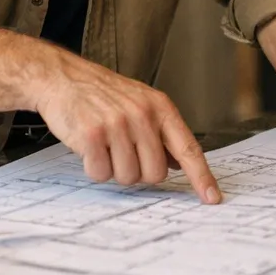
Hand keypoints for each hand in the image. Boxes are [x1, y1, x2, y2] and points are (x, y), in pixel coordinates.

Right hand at [36, 56, 222, 203]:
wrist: (62, 77)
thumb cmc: (102, 93)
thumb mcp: (141, 102)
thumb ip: (161, 131)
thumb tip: (178, 163)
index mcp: (160, 107)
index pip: (188, 148)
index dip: (201, 176)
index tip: (212, 197)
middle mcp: (142, 115)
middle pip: (155, 173)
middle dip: (139, 171)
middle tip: (122, 151)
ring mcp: (118, 124)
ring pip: (128, 177)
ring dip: (114, 169)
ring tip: (104, 144)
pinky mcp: (92, 135)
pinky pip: (101, 174)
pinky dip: (94, 167)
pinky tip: (89, 146)